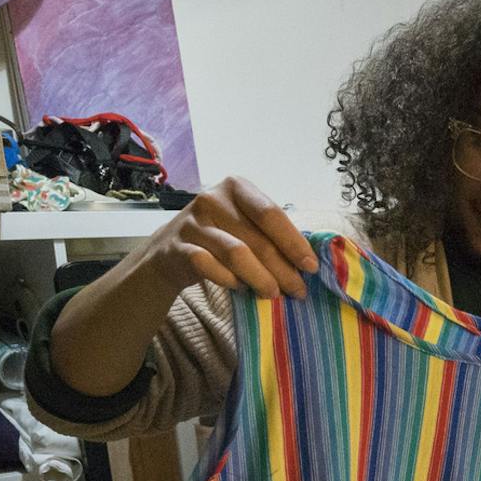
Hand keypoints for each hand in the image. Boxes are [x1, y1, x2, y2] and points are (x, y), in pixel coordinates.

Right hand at [139, 176, 318, 299]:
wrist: (169, 250)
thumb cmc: (219, 235)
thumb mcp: (243, 222)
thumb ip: (270, 233)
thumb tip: (307, 262)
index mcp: (236, 187)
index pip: (271, 214)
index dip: (294, 242)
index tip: (311, 267)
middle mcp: (212, 199)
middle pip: (258, 239)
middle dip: (283, 269)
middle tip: (298, 291)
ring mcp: (193, 223)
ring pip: (237, 254)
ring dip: (260, 278)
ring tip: (274, 293)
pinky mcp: (179, 248)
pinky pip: (210, 267)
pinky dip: (229, 280)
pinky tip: (240, 288)